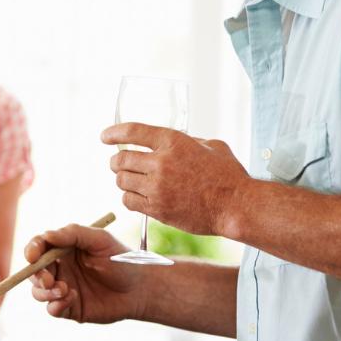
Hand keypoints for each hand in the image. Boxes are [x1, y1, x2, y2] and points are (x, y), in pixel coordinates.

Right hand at [26, 224, 144, 323]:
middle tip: (49, 279)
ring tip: (63, 289)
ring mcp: (63, 288)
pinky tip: (72, 297)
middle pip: (35, 272)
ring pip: (39, 292)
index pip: (39, 247)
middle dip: (36, 275)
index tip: (32, 256)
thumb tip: (46, 236)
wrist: (140, 288)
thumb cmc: (121, 259)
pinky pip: (52, 309)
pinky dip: (56, 305)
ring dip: (45, 292)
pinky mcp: (70, 308)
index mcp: (65, 249)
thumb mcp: (100, 239)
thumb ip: (73, 233)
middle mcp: (61, 268)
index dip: (32, 250)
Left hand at [103, 123, 248, 236]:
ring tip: (129, 181)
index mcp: (173, 141)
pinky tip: (136, 197)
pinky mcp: (157, 209)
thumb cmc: (228, 175)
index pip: (132, 131)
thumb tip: (172, 144)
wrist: (235, 206)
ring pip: (121, 181)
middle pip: (121, 159)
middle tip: (118, 164)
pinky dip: (128, 198)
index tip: (105, 136)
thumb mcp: (211, 145)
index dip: (114, 133)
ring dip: (122, 180)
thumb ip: (187, 141)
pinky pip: (129, 201)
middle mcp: (161, 162)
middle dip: (116, 161)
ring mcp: (157, 187)